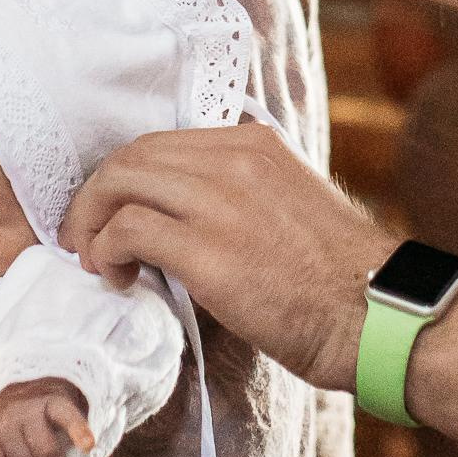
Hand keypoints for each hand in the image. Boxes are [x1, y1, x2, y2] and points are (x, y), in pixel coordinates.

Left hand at [61, 124, 393, 392]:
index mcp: (255, 143)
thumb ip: (241, 191)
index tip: (110, 209)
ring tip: (94, 259)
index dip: (124, 176)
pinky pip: (128, 230)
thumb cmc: (335, 277)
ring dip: (92, 222)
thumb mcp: (290, 202)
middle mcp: (235, 159)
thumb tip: (182, 213)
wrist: (374, 314)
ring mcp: (220, 201)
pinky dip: (107, 251)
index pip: (162, 142)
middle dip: (95, 195)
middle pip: (133, 155)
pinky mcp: (208, 250)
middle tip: (83, 236)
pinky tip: (116, 277)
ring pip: (120, 182)